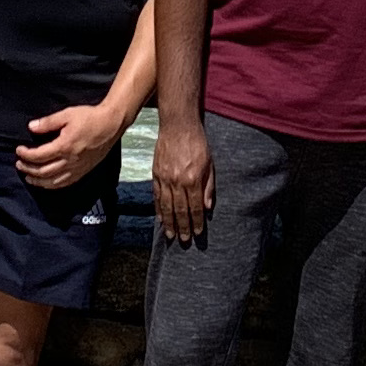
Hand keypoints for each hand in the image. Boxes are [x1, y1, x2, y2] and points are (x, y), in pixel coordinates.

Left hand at [16, 103, 120, 194]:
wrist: (111, 124)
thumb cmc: (89, 117)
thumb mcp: (67, 114)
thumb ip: (48, 122)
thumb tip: (31, 127)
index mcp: (64, 146)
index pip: (39, 156)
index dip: (26, 155)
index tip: (19, 150)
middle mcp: (70, 160)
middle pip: (43, 171)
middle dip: (28, 169)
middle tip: (19, 164)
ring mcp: (77, 168)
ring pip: (54, 181)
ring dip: (38, 181)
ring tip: (28, 177)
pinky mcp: (84, 171)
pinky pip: (66, 183)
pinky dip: (53, 185)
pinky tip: (47, 183)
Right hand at [153, 115, 216, 243]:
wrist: (178, 125)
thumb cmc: (197, 143)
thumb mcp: (209, 164)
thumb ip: (208, 186)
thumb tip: (208, 207)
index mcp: (192, 179)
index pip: (195, 207)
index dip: (197, 221)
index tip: (198, 233)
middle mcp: (177, 182)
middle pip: (179, 210)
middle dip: (183, 227)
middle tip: (184, 240)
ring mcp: (164, 178)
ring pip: (166, 206)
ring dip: (169, 223)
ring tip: (171, 235)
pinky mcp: (156, 174)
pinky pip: (157, 196)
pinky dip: (158, 209)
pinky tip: (160, 218)